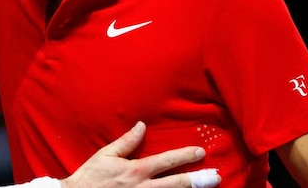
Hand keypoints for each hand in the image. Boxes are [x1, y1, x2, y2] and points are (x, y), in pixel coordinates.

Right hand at [61, 122, 219, 187]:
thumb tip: (142, 126)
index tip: (200, 152)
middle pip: (177, 184)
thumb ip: (126, 141)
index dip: (185, 156)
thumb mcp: (106, 155)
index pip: (166, 161)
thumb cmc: (91, 177)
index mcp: (136, 170)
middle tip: (216, 177)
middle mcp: (144, 187)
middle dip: (198, 179)